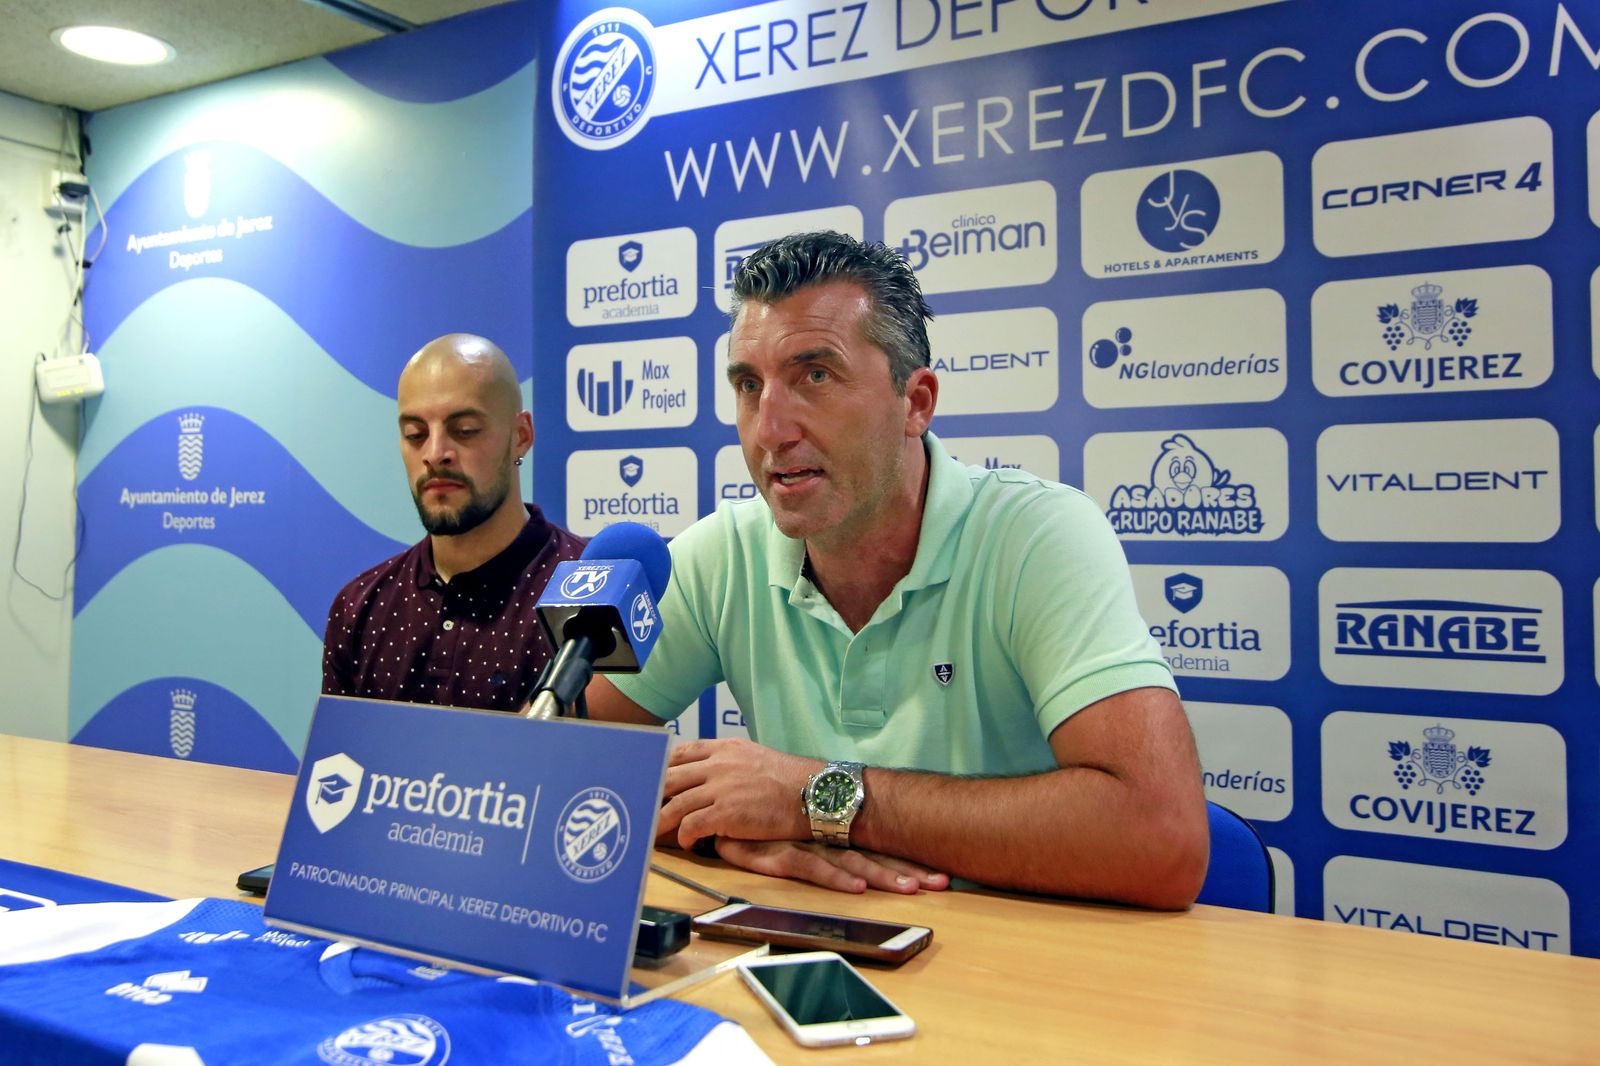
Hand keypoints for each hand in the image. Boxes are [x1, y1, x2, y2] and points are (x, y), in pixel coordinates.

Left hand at [659, 738, 818, 848]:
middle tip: (641, 808)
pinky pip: (690, 825)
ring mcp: (720, 788)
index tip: (650, 779)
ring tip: (654, 833)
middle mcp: (718, 765)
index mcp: (725, 748)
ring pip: (674, 804)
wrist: (815, 794)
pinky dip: (684, 836)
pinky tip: (687, 843)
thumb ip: (729, 762)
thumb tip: (710, 775)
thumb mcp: (755, 757)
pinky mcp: (725, 813)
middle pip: (669, 777)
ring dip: (660, 821)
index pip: (680, 753)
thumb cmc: (791, 781)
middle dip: (652, 794)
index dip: (661, 767)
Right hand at [708, 838, 949, 894]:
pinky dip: (834, 876)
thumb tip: (858, 855)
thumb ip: (821, 842)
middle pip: (873, 854)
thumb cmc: (756, 818)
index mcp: (831, 832)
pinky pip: (809, 867)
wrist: (717, 799)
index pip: (877, 846)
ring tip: (911, 887)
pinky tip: (855, 887)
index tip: (942, 872)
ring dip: (881, 873)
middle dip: (908, 868)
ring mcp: (802, 843)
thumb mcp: (792, 832)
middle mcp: (823, 836)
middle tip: (943, 881)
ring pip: (849, 860)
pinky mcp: (777, 852)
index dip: (908, 859)